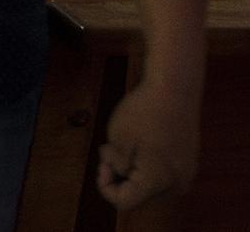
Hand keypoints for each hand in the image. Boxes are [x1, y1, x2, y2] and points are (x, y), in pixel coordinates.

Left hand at [96, 77, 198, 209]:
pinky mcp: (188, 165)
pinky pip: (161, 177)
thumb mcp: (118, 139)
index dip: (105, 185)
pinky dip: (147, 166)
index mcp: (158, 181)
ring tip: (130, 143)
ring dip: (133, 170)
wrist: (175, 89)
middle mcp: (177, 185)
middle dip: (120, 176)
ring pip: (149, 187)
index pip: (124, 202)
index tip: (103, 160)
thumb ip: (116, 166)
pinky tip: (144, 144)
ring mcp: (185, 175)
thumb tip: (119, 176)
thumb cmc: (144, 111)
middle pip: (138, 196)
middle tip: (113, 148)